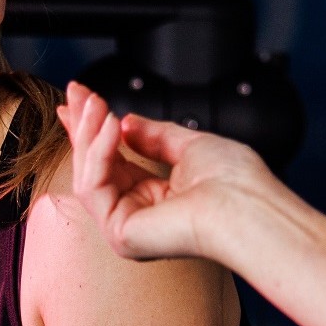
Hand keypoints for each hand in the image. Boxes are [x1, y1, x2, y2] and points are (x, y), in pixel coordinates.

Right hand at [57, 83, 274, 263]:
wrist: (247, 205)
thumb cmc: (236, 183)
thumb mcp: (189, 144)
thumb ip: (154, 135)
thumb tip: (124, 122)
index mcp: (157, 199)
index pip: (115, 162)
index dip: (94, 131)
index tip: (82, 99)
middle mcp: (139, 215)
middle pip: (95, 167)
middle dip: (84, 126)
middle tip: (77, 93)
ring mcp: (126, 227)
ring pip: (88, 175)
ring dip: (89, 134)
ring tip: (97, 105)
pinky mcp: (119, 233)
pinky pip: (93, 186)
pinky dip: (98, 152)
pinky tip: (110, 127)